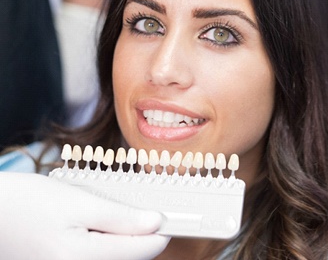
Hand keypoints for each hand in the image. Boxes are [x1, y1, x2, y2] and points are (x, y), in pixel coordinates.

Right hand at [0, 172, 169, 259]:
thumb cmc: (27, 203)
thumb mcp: (79, 202)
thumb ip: (120, 217)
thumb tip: (156, 223)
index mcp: (81, 259)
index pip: (142, 250)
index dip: (160, 230)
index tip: (170, 215)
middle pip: (130, 258)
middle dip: (138, 234)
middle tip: (138, 208)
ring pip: (115, 259)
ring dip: (122, 239)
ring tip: (109, 216)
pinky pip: (98, 259)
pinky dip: (106, 245)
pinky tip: (96, 228)